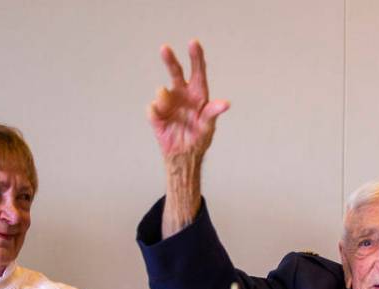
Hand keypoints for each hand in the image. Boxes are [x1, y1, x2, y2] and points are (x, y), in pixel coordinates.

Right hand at [147, 40, 229, 237]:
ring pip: (162, 91)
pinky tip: (161, 120)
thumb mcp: (208, 127)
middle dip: (171, 60)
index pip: (198, 73)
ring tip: (168, 107)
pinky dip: (156, 112)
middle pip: (176, 73)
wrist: (182, 156)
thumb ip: (213, 113)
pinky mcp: (157, 114)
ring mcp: (169, 103)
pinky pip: (153, 108)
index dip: (196, 57)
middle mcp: (182, 95)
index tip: (193, 42)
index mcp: (198, 95)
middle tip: (165, 48)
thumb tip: (225, 103)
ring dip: (164, 97)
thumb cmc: (199, 139)